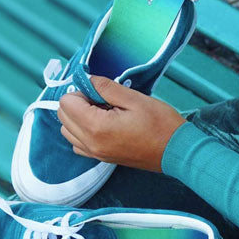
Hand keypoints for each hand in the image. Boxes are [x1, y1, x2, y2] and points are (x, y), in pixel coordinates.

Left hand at [57, 77, 186, 172]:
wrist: (176, 151)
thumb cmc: (160, 124)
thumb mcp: (134, 98)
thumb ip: (105, 87)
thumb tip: (87, 80)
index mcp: (96, 127)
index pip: (66, 102)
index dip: (81, 91)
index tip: (101, 91)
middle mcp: (90, 143)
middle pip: (63, 116)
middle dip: (78, 103)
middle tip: (103, 99)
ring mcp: (95, 153)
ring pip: (67, 130)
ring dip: (79, 117)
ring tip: (104, 112)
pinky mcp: (101, 158)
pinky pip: (78, 143)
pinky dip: (83, 131)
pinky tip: (103, 125)